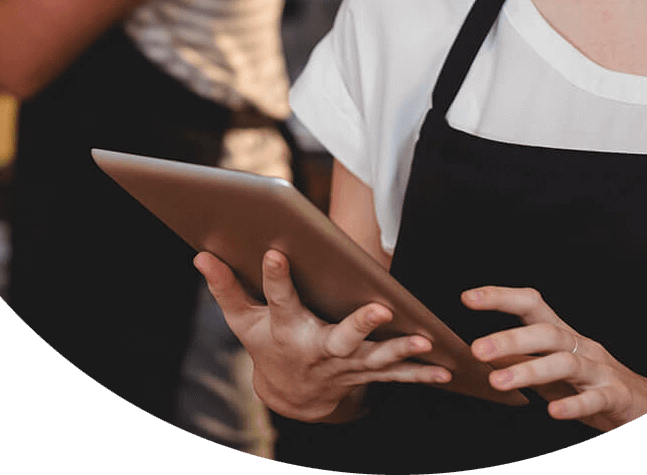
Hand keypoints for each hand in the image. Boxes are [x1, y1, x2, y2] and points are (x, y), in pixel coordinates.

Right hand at [194, 249, 452, 421]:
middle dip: (359, 326)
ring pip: (375, 360)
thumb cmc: (268, 344)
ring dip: (401, 352)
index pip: (278, 299)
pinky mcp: (365, 375)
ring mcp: (345, 367)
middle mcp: (317, 350)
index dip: (275, 277)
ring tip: (425, 340)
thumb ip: (227, 288)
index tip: (275, 251)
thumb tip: (201, 256)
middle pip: (339, 338)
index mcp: (287, 330)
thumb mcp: (243, 321)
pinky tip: (445, 368)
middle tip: (380, 309)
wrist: (290, 395)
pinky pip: (395, 376)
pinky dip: (420, 373)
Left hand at [463, 286, 646, 431]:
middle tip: (477, 349)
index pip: (531, 305)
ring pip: (566, 363)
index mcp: (564, 336)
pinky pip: (594, 398)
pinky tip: (553, 412)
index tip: (467, 297)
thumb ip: (525, 362)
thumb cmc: (593, 386)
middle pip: (547, 332)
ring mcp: (601, 371)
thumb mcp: (555, 372)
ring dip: (530, 371)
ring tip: (498, 382)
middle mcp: (582, 346)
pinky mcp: (617, 397)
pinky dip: (573, 403)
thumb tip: (484, 355)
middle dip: (511, 339)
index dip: (501, 297)